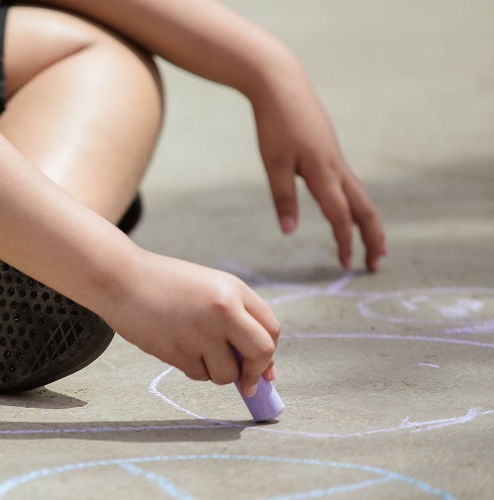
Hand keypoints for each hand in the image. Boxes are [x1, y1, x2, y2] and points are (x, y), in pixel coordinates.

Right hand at [104, 251, 278, 395]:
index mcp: (233, 290)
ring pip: (227, 373)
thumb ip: (235, 316)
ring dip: (218, 373)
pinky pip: (199, 374)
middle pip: (261, 352)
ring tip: (197, 352)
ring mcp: (201, 332)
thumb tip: (259, 364)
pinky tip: (177, 348)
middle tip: (248, 384)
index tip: (264, 370)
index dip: (269, 354)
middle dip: (256, 373)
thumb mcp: (208, 287)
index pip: (270, 329)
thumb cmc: (164, 284)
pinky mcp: (178, 351)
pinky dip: (194, 369)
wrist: (121, 279)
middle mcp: (223, 310)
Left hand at [251, 64, 386, 271]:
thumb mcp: (273, 163)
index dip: (344, 241)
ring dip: (367, 221)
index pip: (340, 216)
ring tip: (373, 242)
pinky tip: (351, 209)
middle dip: (371, 236)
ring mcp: (336, 156)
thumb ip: (283, 198)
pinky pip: (351, 182)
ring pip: (360, 195)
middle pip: (363, 208)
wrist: (282, 83)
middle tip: (376, 263)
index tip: (347, 265)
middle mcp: (336, 166)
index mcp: (323, 172)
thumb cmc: (274, 123)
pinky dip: (357, 202)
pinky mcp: (330, 149)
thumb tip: (290, 232)